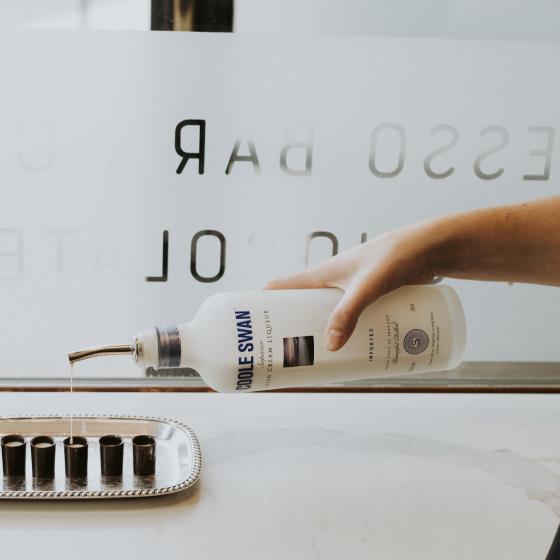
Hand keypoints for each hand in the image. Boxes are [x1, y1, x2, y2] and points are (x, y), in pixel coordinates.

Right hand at [266, 223, 436, 350]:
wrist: (426, 248)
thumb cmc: (393, 257)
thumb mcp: (366, 287)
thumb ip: (348, 313)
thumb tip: (329, 346)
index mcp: (321, 274)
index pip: (281, 286)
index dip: (262, 302)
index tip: (250, 324)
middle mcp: (330, 282)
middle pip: (300, 306)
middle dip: (290, 327)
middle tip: (285, 352)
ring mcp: (348, 290)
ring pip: (324, 314)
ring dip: (318, 332)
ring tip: (315, 357)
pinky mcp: (366, 296)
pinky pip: (346, 317)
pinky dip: (342, 331)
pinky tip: (350, 348)